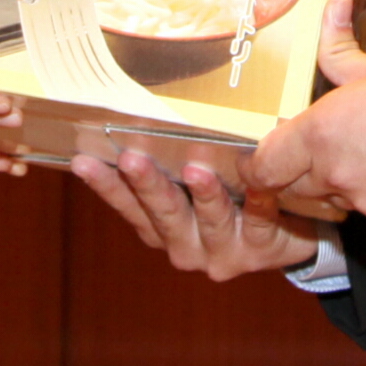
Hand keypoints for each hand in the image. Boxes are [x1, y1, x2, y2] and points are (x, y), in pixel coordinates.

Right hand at [71, 144, 320, 281]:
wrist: (284, 243)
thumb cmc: (230, 205)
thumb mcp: (192, 192)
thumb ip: (169, 167)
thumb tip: (136, 114)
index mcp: (161, 229)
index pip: (127, 206)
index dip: (105, 184)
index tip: (81, 159)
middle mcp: (184, 245)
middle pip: (162, 213)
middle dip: (147, 184)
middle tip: (131, 158)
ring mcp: (221, 251)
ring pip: (209, 218)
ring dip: (203, 194)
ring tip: (197, 171)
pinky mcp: (260, 249)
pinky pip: (259, 220)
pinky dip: (258, 202)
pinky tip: (260, 186)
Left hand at [244, 0, 365, 234]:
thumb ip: (339, 50)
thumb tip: (334, 7)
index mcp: (319, 133)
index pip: (263, 167)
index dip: (258, 167)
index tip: (262, 159)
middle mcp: (334, 174)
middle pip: (294, 191)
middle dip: (298, 178)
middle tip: (316, 157)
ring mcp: (364, 203)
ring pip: (334, 203)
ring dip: (339, 188)